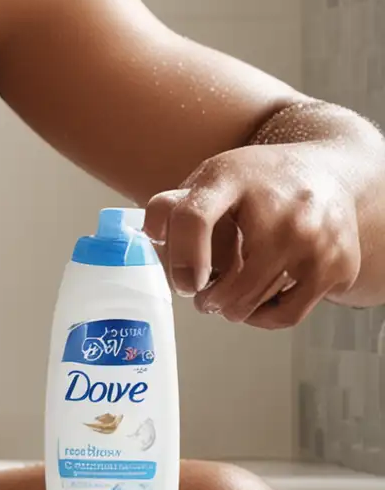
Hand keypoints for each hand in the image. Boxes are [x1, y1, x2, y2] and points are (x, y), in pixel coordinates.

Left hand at [144, 144, 362, 328]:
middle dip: (208, 299)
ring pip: (259, 303)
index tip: (183, 283)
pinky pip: (289, 314)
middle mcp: (283, 210)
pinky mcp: (340, 266)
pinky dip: (264, 317)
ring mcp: (317, 240)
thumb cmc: (258, 182)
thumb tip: (150, 235)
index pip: (194, 217)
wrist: (330, 173)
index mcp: (234, 179)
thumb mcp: (213, 178)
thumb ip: (173, 206)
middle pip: (237, 281)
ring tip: (225, 300)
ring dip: (233, 309)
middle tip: (201, 298)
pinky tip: (255, 303)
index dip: (179, 257)